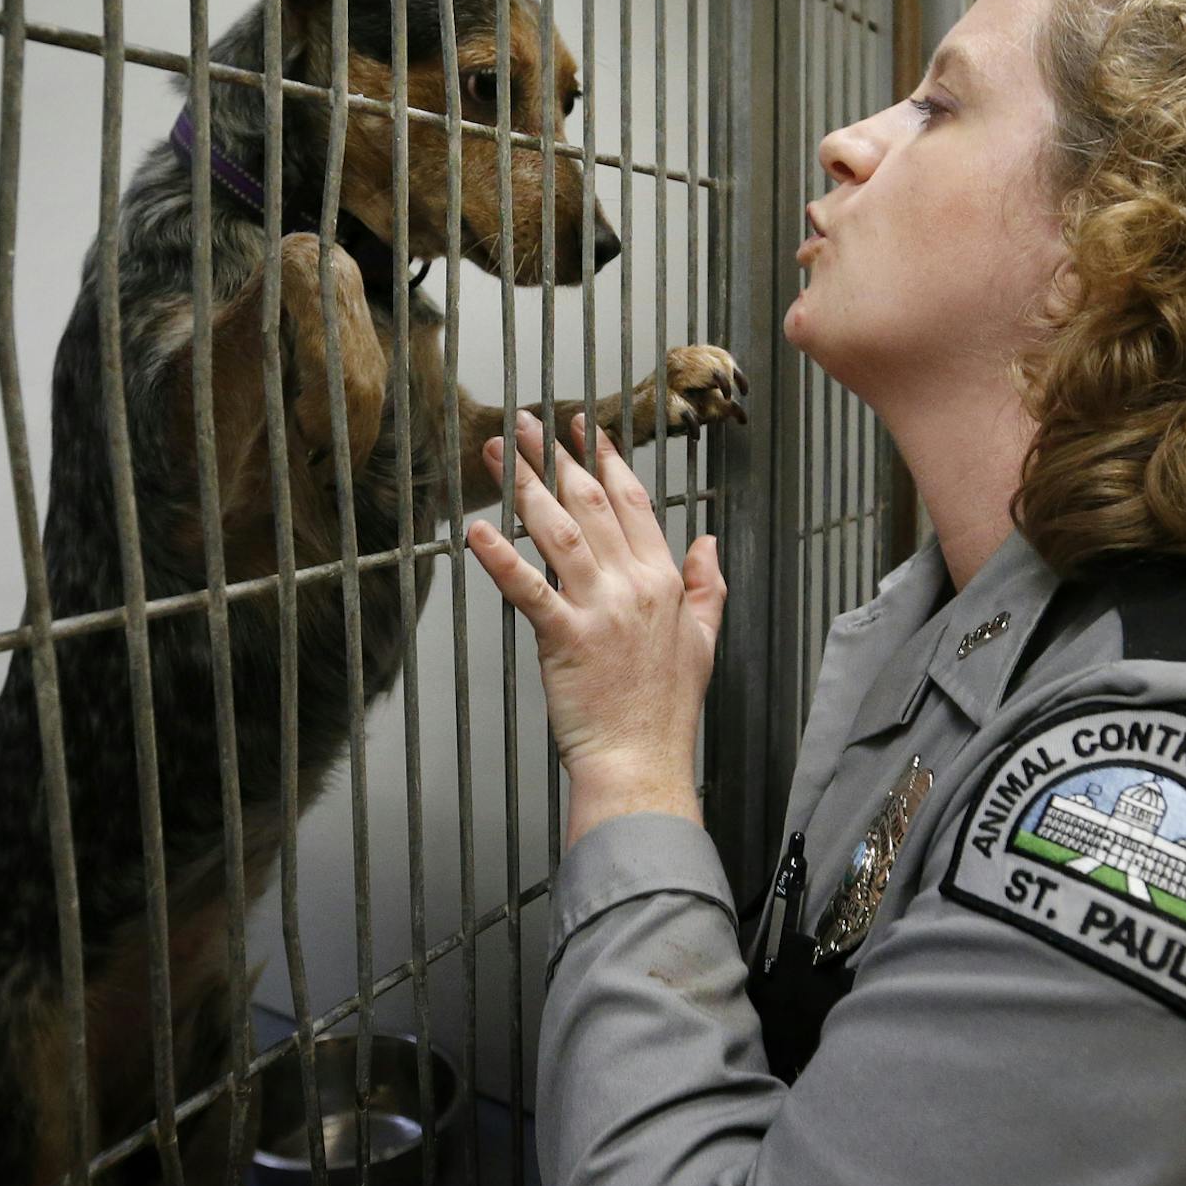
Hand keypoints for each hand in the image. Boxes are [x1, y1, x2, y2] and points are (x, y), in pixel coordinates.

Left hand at [466, 411, 726, 848]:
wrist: (644, 762)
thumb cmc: (665, 711)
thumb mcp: (704, 640)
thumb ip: (707, 585)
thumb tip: (708, 543)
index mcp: (663, 581)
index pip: (634, 503)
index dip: (607, 461)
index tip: (585, 430)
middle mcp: (633, 585)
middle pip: (591, 504)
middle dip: (557, 457)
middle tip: (528, 423)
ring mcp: (600, 609)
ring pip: (561, 532)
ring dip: (526, 486)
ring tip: (499, 452)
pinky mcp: (565, 638)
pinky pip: (529, 590)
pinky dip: (501, 559)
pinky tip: (477, 531)